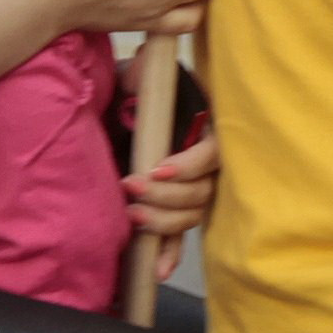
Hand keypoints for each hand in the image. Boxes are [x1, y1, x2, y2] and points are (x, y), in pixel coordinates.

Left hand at [117, 53, 218, 278]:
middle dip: (168, 195)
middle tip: (132, 190)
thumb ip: (144, 72)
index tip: (157, 168)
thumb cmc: (133, 90)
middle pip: (204, 190)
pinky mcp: (176, 209)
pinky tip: (158, 271)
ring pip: (193, 214)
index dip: (190, 165)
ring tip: (132, 215)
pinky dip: (170, 254)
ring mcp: (194, 188)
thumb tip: (147, 62)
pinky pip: (181, 237)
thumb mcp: (138, 76)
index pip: (214, 152)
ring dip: (164, 221)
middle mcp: (207, 161)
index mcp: (207, 125)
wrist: (118, 107)